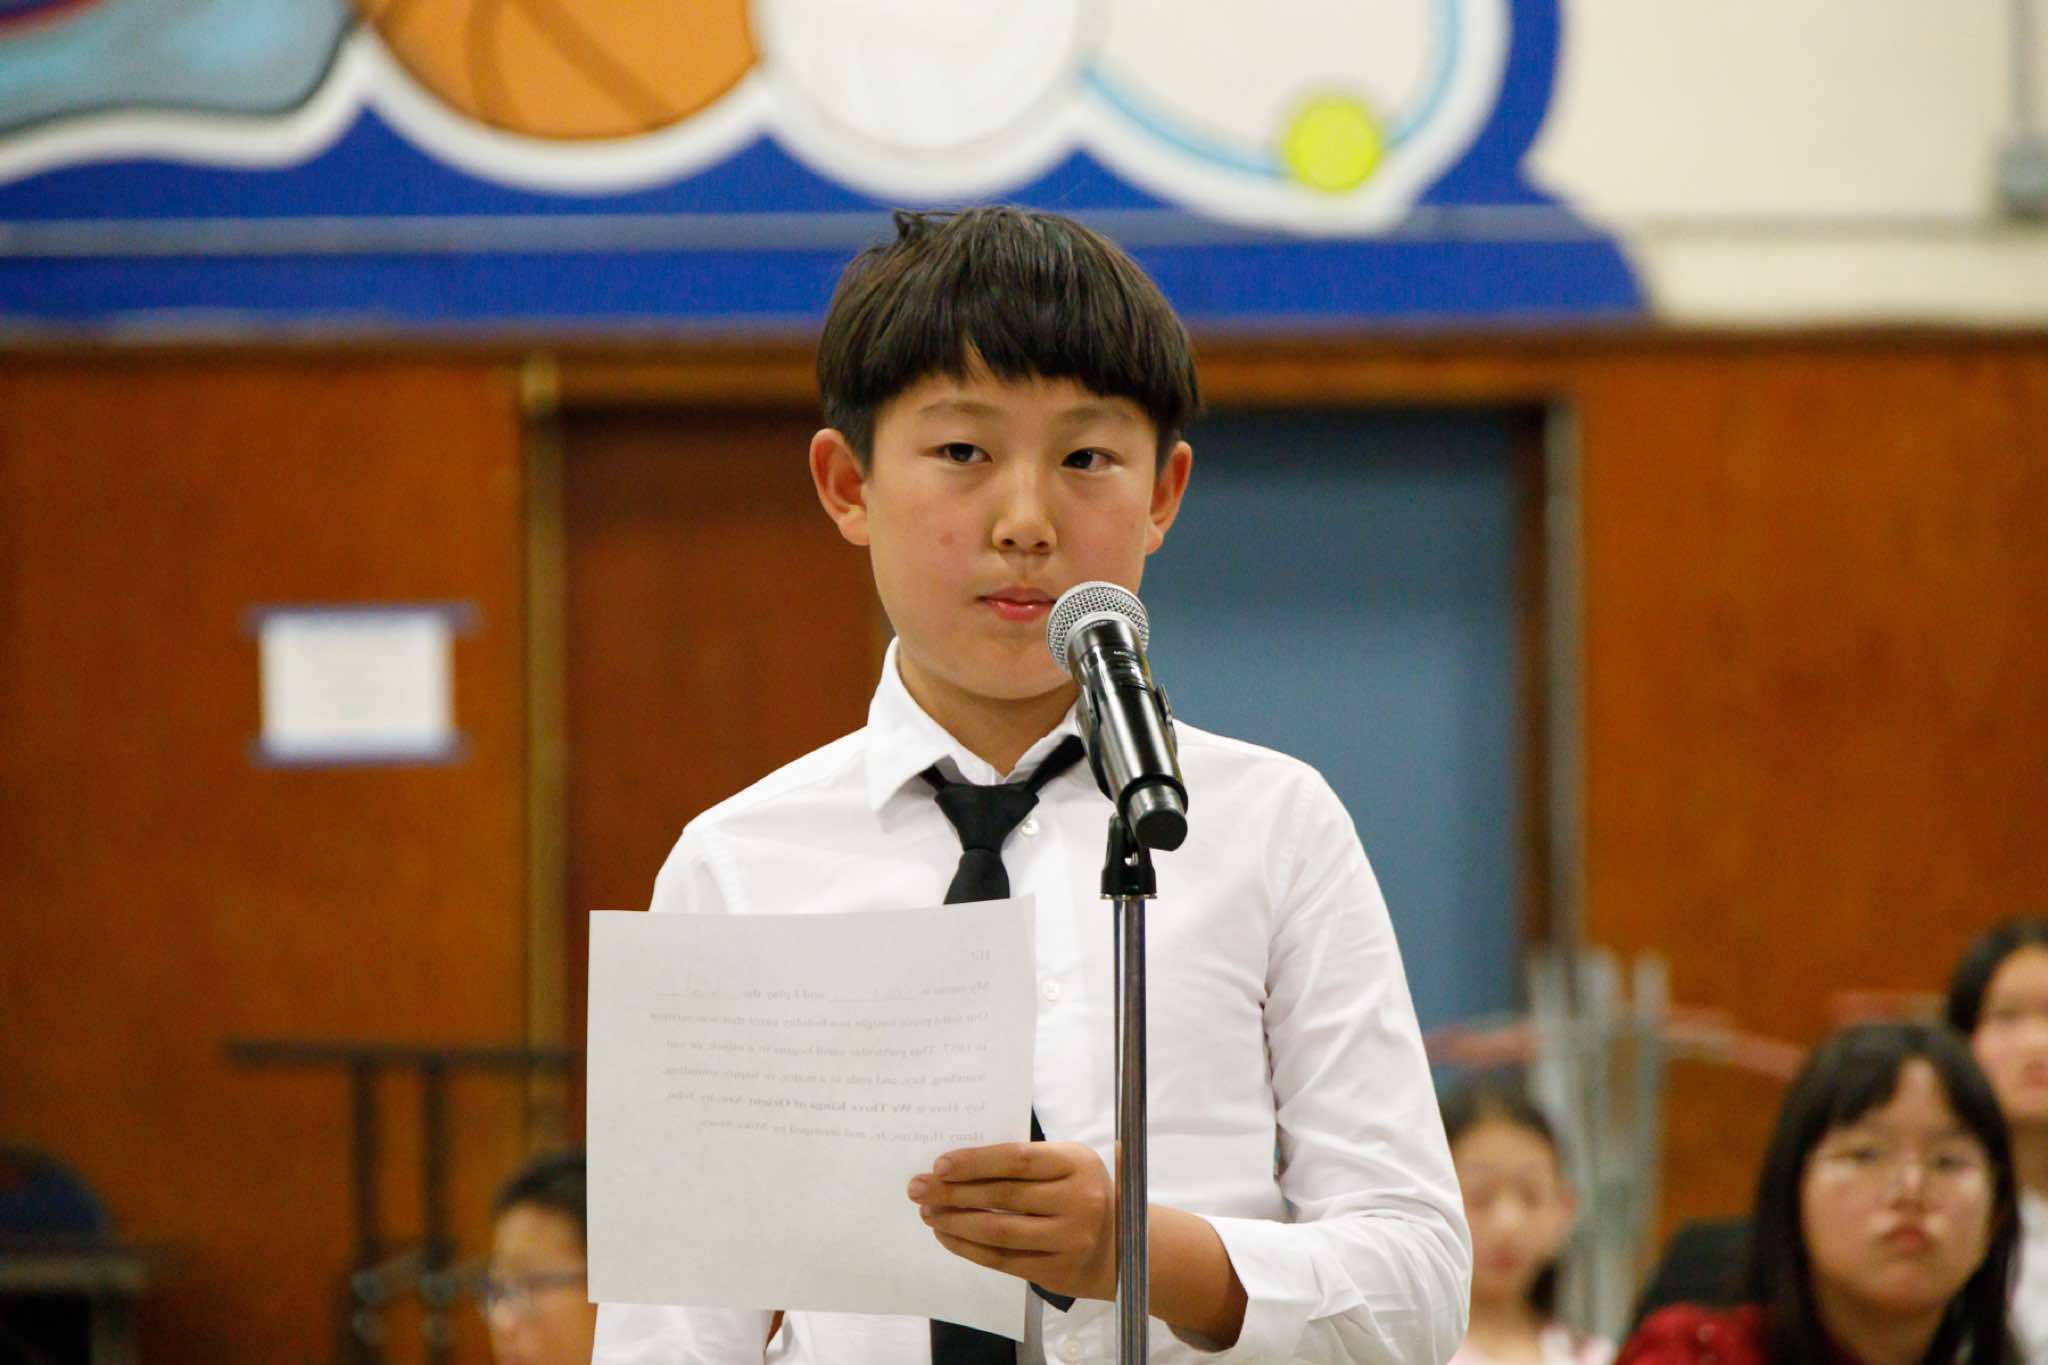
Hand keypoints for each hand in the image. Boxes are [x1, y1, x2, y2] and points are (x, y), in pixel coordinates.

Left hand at [906, 1141, 1116, 1300]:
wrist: (1126, 1246)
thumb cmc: (1083, 1193)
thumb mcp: (1068, 1164)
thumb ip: (1027, 1162)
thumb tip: (960, 1165)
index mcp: (1077, 1163)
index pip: (1017, 1159)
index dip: (976, 1162)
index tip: (940, 1165)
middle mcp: (1078, 1201)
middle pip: (1003, 1196)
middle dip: (953, 1192)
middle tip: (919, 1188)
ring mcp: (1069, 1240)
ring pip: (999, 1231)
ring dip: (955, 1222)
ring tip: (928, 1213)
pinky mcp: (1057, 1271)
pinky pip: (1002, 1260)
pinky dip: (969, 1248)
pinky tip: (948, 1236)